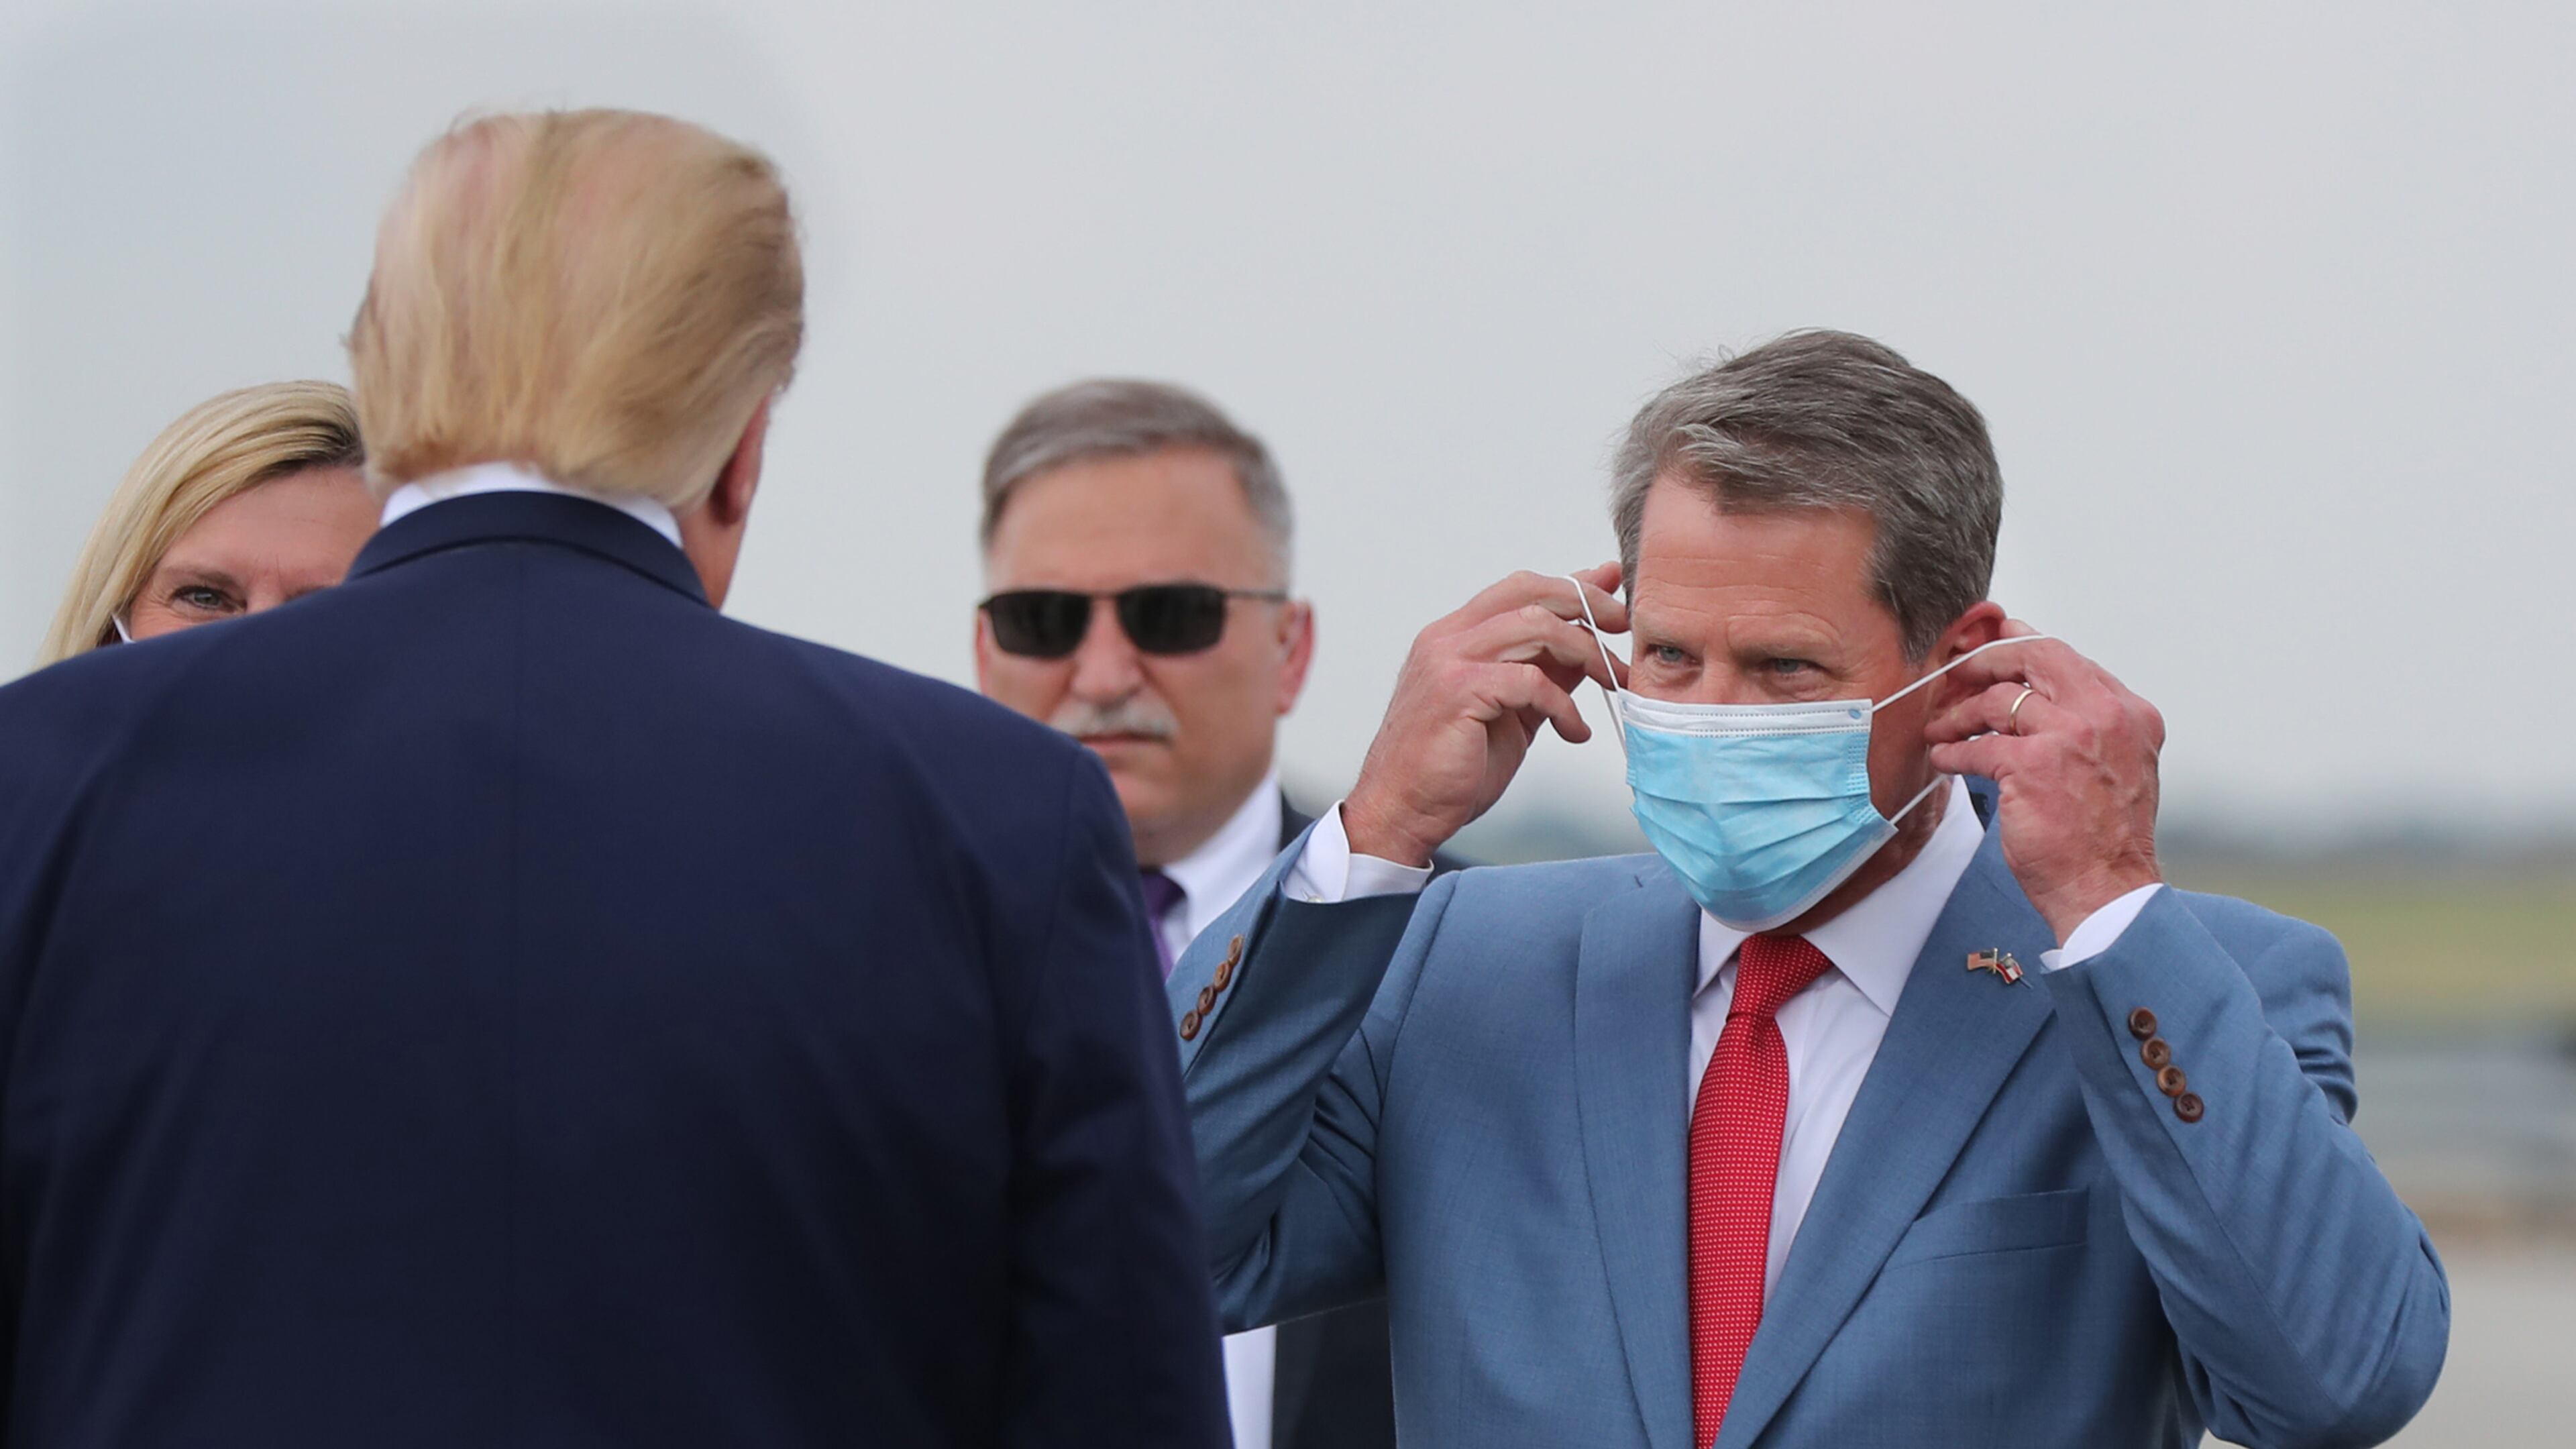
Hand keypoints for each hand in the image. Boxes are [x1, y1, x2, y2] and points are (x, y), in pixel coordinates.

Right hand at [1341, 564, 1627, 866]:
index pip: (1521, 589)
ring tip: (1612, 683)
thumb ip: (1546, 671)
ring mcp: (1448, 660)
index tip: (1614, 597)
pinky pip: (1530, 681)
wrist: (1403, 810)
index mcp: (1456, 635)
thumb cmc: (1451, 767)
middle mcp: (1447, 638)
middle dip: (1588, 604)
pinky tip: (1574, 731)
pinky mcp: (1457, 691)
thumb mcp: (1513, 709)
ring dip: (1585, 652)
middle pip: (1530, 592)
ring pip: (1535, 626)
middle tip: (1623, 629)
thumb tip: (1589, 640)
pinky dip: (1564, 706)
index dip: (1573, 586)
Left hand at [1922, 621, 2164, 943]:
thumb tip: (2040, 696)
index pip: (2071, 658)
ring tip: (1943, 728)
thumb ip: (2089, 725)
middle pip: (2036, 657)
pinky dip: (1953, 751)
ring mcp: (2069, 737)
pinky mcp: (2032, 765)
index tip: (1998, 642)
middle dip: (1989, 659)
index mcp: (2130, 713)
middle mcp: (2105, 715)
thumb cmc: (2106, 837)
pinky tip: (1944, 757)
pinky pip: (1978, 745)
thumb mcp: (2118, 763)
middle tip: (1959, 672)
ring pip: (2000, 699)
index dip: (2025, 646)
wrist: (2108, 888)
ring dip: (1962, 713)